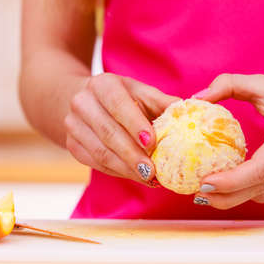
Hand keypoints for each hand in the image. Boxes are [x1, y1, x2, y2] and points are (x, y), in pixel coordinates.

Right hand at [64, 73, 179, 185]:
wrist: (87, 101)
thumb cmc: (124, 98)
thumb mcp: (142, 93)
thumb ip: (164, 103)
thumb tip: (191, 113)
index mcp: (103, 84)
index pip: (118, 105)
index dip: (135, 125)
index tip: (152, 143)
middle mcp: (83, 102)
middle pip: (109, 133)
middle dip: (133, 155)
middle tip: (153, 172)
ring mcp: (73, 125)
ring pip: (101, 152)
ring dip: (127, 169)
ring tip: (149, 178)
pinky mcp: (72, 145)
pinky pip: (96, 163)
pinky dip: (118, 172)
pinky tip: (137, 177)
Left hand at [195, 74, 263, 208]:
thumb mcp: (262, 83)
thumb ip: (228, 84)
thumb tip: (197, 97)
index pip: (259, 169)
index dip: (230, 181)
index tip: (204, 182)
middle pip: (258, 189)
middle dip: (226, 196)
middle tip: (198, 193)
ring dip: (236, 197)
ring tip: (210, 190)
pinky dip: (251, 192)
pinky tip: (233, 185)